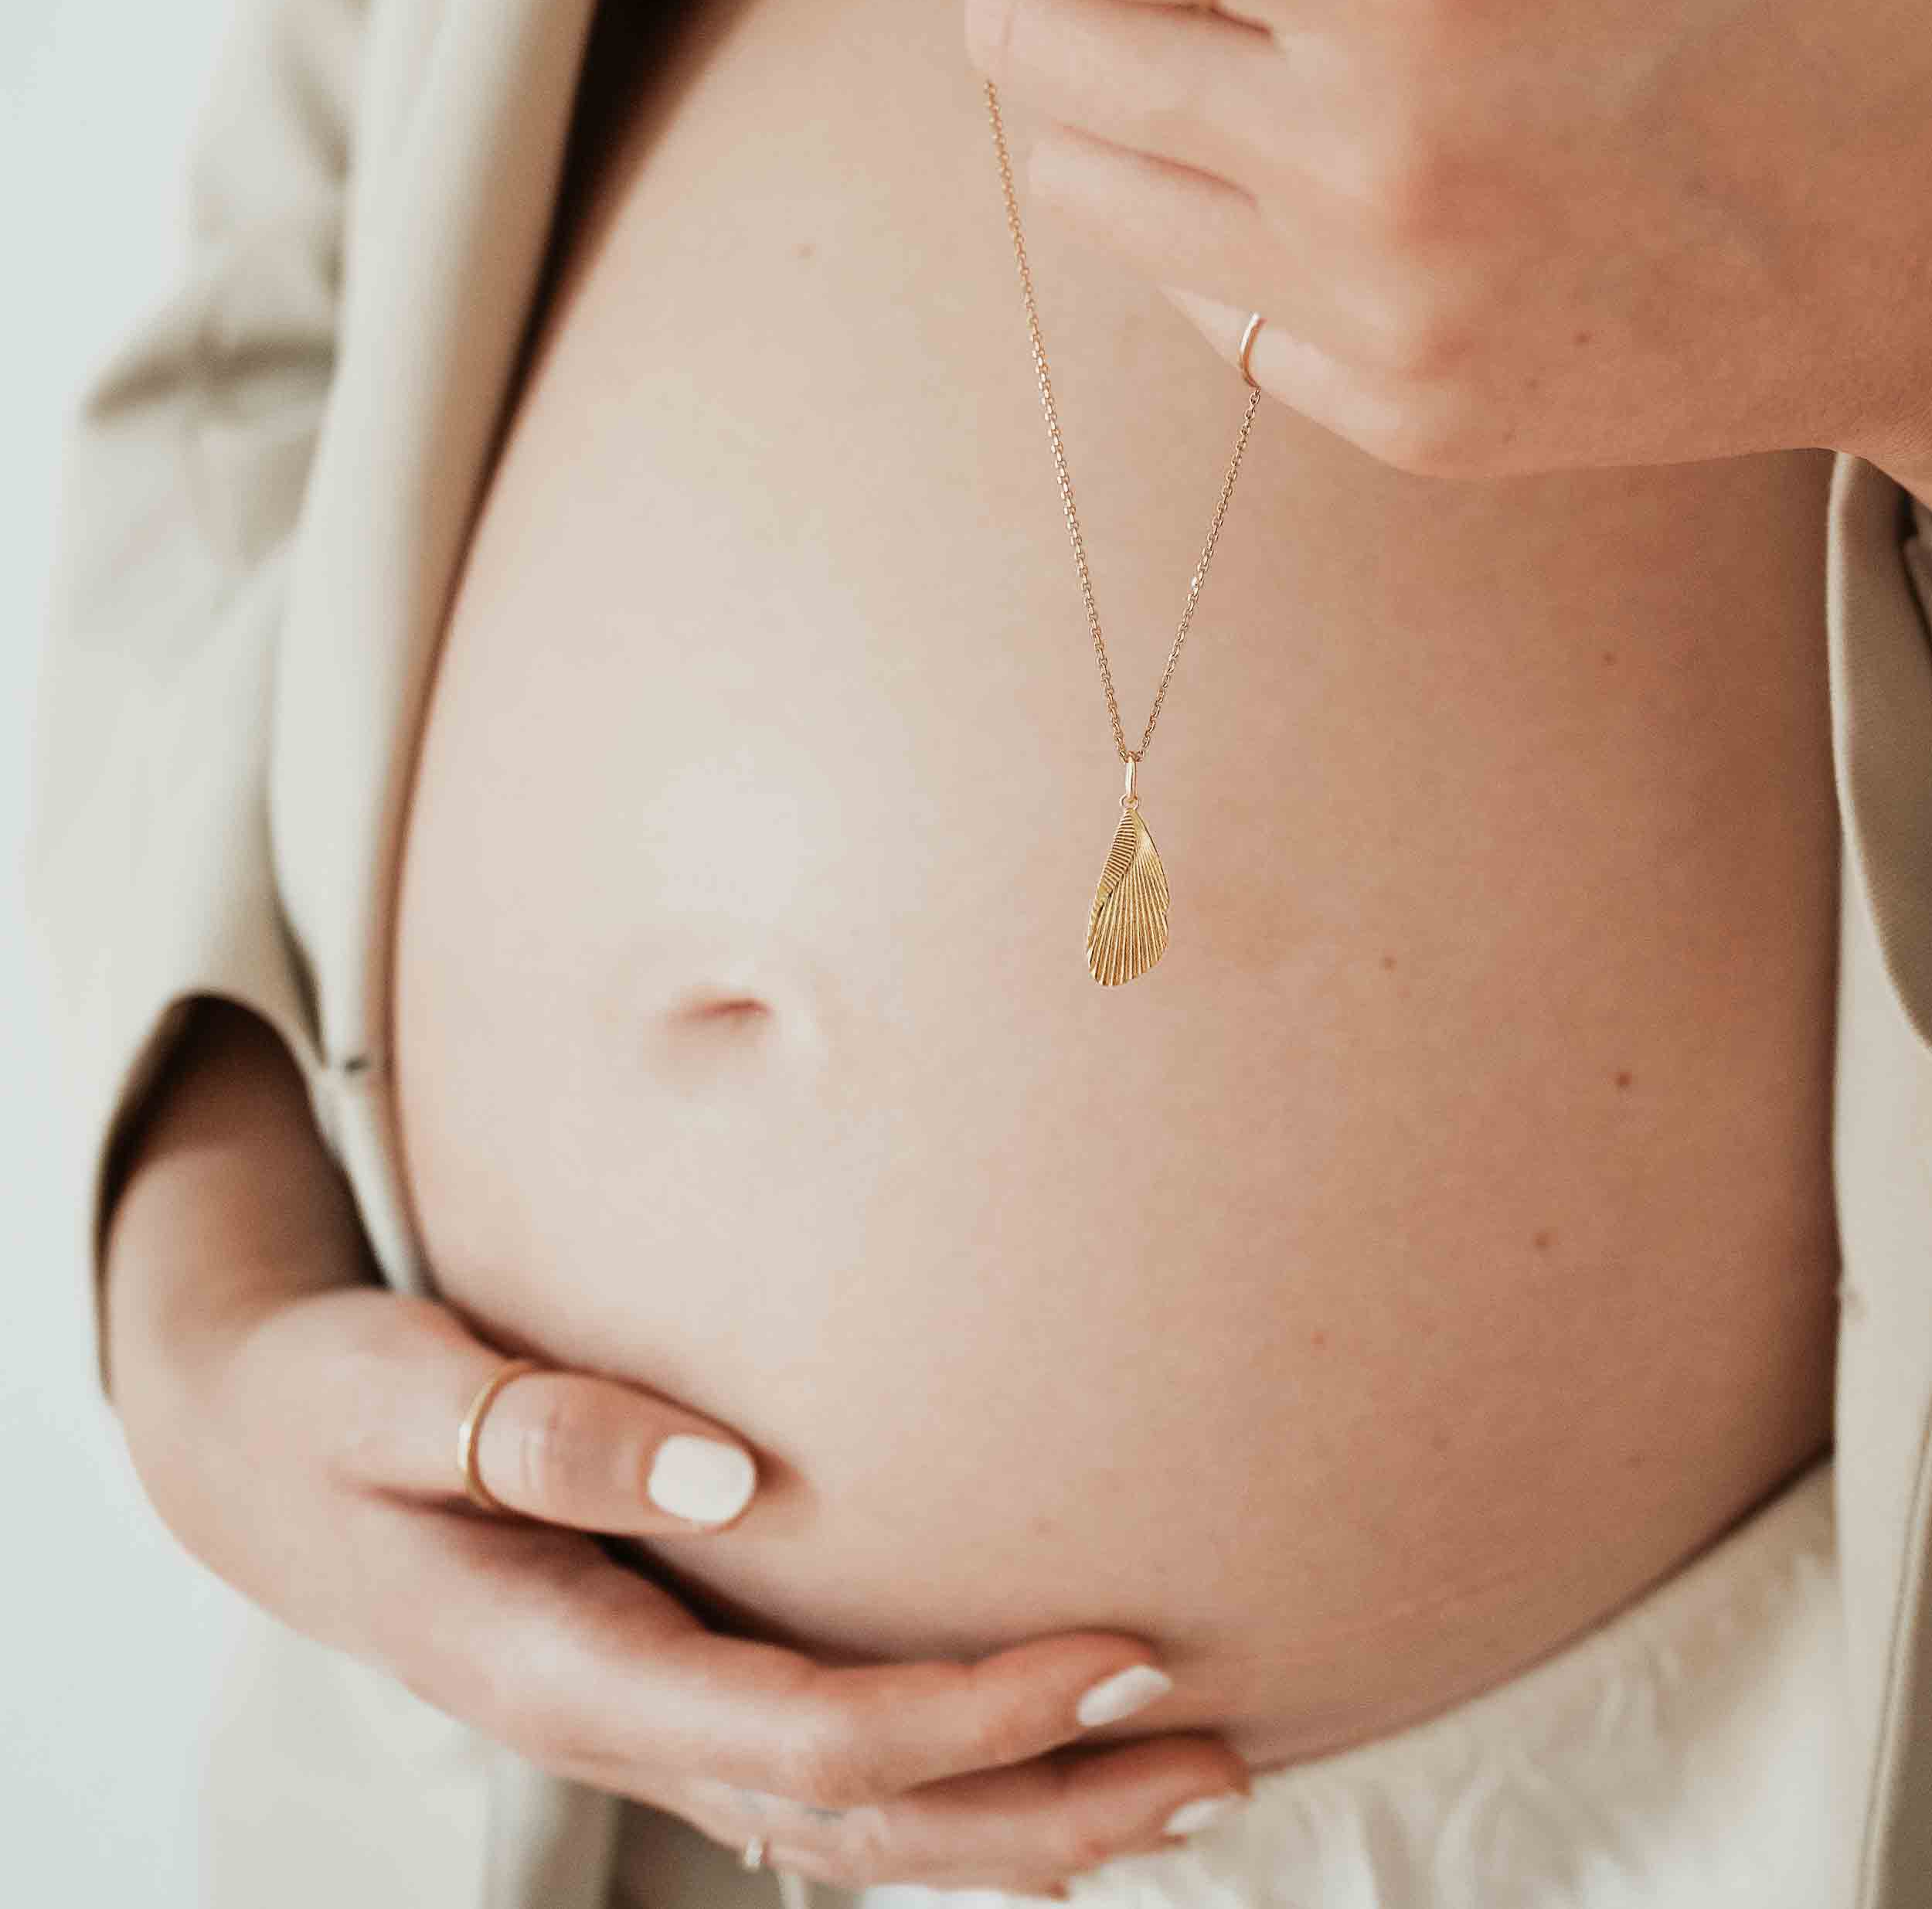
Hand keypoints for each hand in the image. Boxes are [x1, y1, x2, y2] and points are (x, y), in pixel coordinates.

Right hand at [104, 1002, 1249, 1895]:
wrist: (265, 1460)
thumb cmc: (331, 1408)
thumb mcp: (391, 1391)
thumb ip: (537, 1431)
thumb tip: (722, 1470)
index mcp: (559, 1664)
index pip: (802, 1739)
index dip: (970, 1721)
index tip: (1122, 1656)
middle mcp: (622, 1720)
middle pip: (861, 1825)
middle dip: (1044, 1810)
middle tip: (1218, 1753)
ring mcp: (651, 1714)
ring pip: (857, 1824)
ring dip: (1024, 1813)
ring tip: (1191, 1771)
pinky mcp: (673, 1674)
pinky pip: (827, 1768)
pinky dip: (950, 1773)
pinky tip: (1044, 1736)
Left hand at [905, 0, 1931, 480]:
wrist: (1924, 226)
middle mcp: (1365, 154)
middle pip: (1026, 48)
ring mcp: (1373, 311)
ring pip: (1083, 181)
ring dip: (1112, 93)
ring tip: (1251, 47)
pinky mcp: (1388, 414)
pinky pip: (1195, 298)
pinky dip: (1215, 217)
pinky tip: (1337, 173)